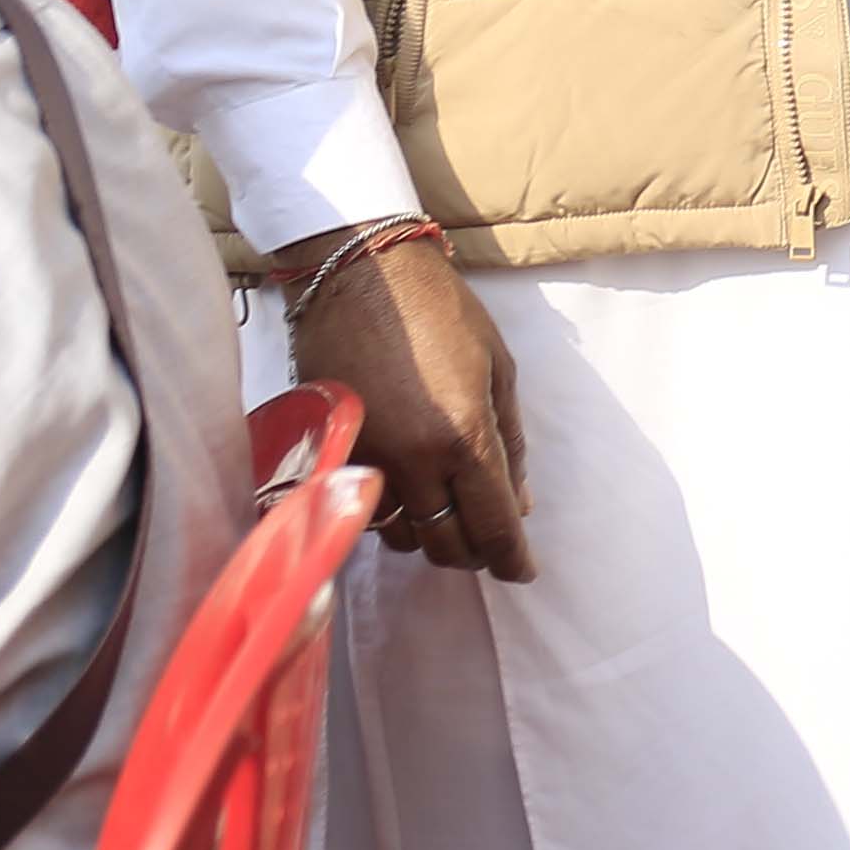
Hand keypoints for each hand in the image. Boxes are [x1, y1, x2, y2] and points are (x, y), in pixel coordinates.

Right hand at [277, 225, 534, 577]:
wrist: (360, 276)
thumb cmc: (441, 312)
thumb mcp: (498, 369)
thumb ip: (511, 442)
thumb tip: (521, 502)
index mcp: (462, 437)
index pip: (491, 524)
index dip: (510, 558)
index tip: (522, 573)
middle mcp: (411, 461)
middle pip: (445, 544)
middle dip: (473, 553)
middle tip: (489, 544)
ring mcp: (363, 462)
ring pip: (401, 537)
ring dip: (431, 536)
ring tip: (450, 515)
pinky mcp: (327, 454)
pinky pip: (363, 513)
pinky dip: (390, 519)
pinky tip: (408, 498)